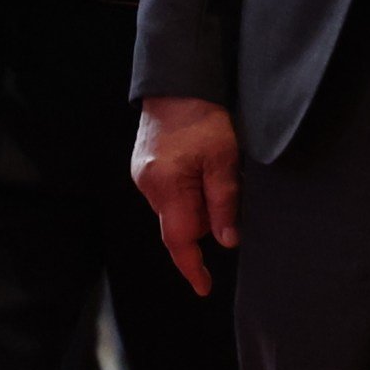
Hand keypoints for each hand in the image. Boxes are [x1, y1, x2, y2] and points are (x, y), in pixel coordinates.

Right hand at [130, 96, 242, 295]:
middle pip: (181, 225)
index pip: (179, 240)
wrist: (176, 82)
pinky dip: (187, 190)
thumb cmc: (203, 116)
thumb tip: (227, 241)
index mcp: (167, 186)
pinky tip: (197, 165)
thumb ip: (224, 203)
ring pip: (176, 209)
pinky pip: (168, 193)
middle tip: (226, 186)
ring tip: (212, 169)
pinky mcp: (143, 167)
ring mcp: (142, 176)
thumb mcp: (224, 159)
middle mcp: (147, 185)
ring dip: (197, 201)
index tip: (204, 288)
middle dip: (206, 219)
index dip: (192, 267)